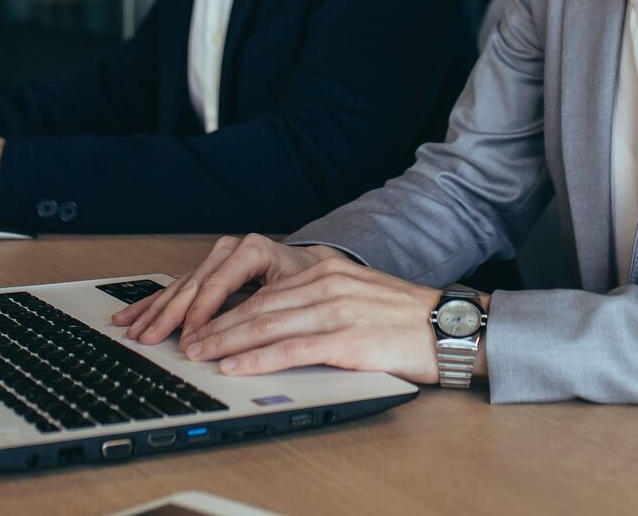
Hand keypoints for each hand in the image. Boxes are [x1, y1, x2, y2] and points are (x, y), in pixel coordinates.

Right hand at [111, 234, 337, 344]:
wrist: (312, 268)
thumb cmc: (308, 281)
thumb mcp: (296, 292)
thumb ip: (268, 309)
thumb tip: (240, 337)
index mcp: (252, 249)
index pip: (217, 284)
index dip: (200, 313)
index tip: (189, 337)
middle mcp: (229, 250)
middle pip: (193, 286)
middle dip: (168, 316)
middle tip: (149, 338)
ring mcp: (215, 260)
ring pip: (180, 288)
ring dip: (154, 311)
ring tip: (132, 330)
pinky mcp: (207, 273)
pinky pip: (176, 289)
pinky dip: (154, 304)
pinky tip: (131, 315)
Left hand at [179, 257, 452, 383]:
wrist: (450, 327)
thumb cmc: (407, 318)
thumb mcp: (357, 295)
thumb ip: (321, 300)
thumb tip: (281, 321)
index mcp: (327, 271)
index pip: (266, 291)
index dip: (228, 308)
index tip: (203, 322)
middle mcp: (326, 284)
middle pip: (258, 306)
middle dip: (217, 324)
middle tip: (187, 340)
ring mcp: (334, 310)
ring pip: (266, 326)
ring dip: (226, 342)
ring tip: (199, 354)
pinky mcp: (345, 338)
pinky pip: (290, 350)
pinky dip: (257, 359)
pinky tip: (235, 366)